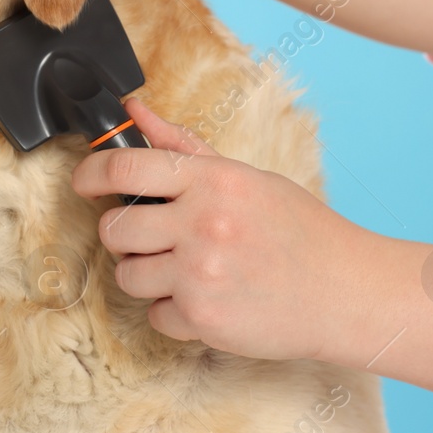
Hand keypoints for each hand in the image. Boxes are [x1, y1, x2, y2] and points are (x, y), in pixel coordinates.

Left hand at [70, 98, 381, 360]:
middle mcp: (202, 225)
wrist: (348, 292)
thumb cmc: (300, 231)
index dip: (89, 174)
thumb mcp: (246, 178)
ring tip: (187, 271)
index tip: (84, 182)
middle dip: (124, 235)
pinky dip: (175, 313)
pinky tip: (208, 300)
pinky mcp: (203, 319)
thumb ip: (184, 147)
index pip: (123, 168)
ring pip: (127, 276)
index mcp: (212, 182)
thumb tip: (135, 113)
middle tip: (153, 238)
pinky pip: (155, 316)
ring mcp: (200, 275)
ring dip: (147, 277)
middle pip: (114, 229)